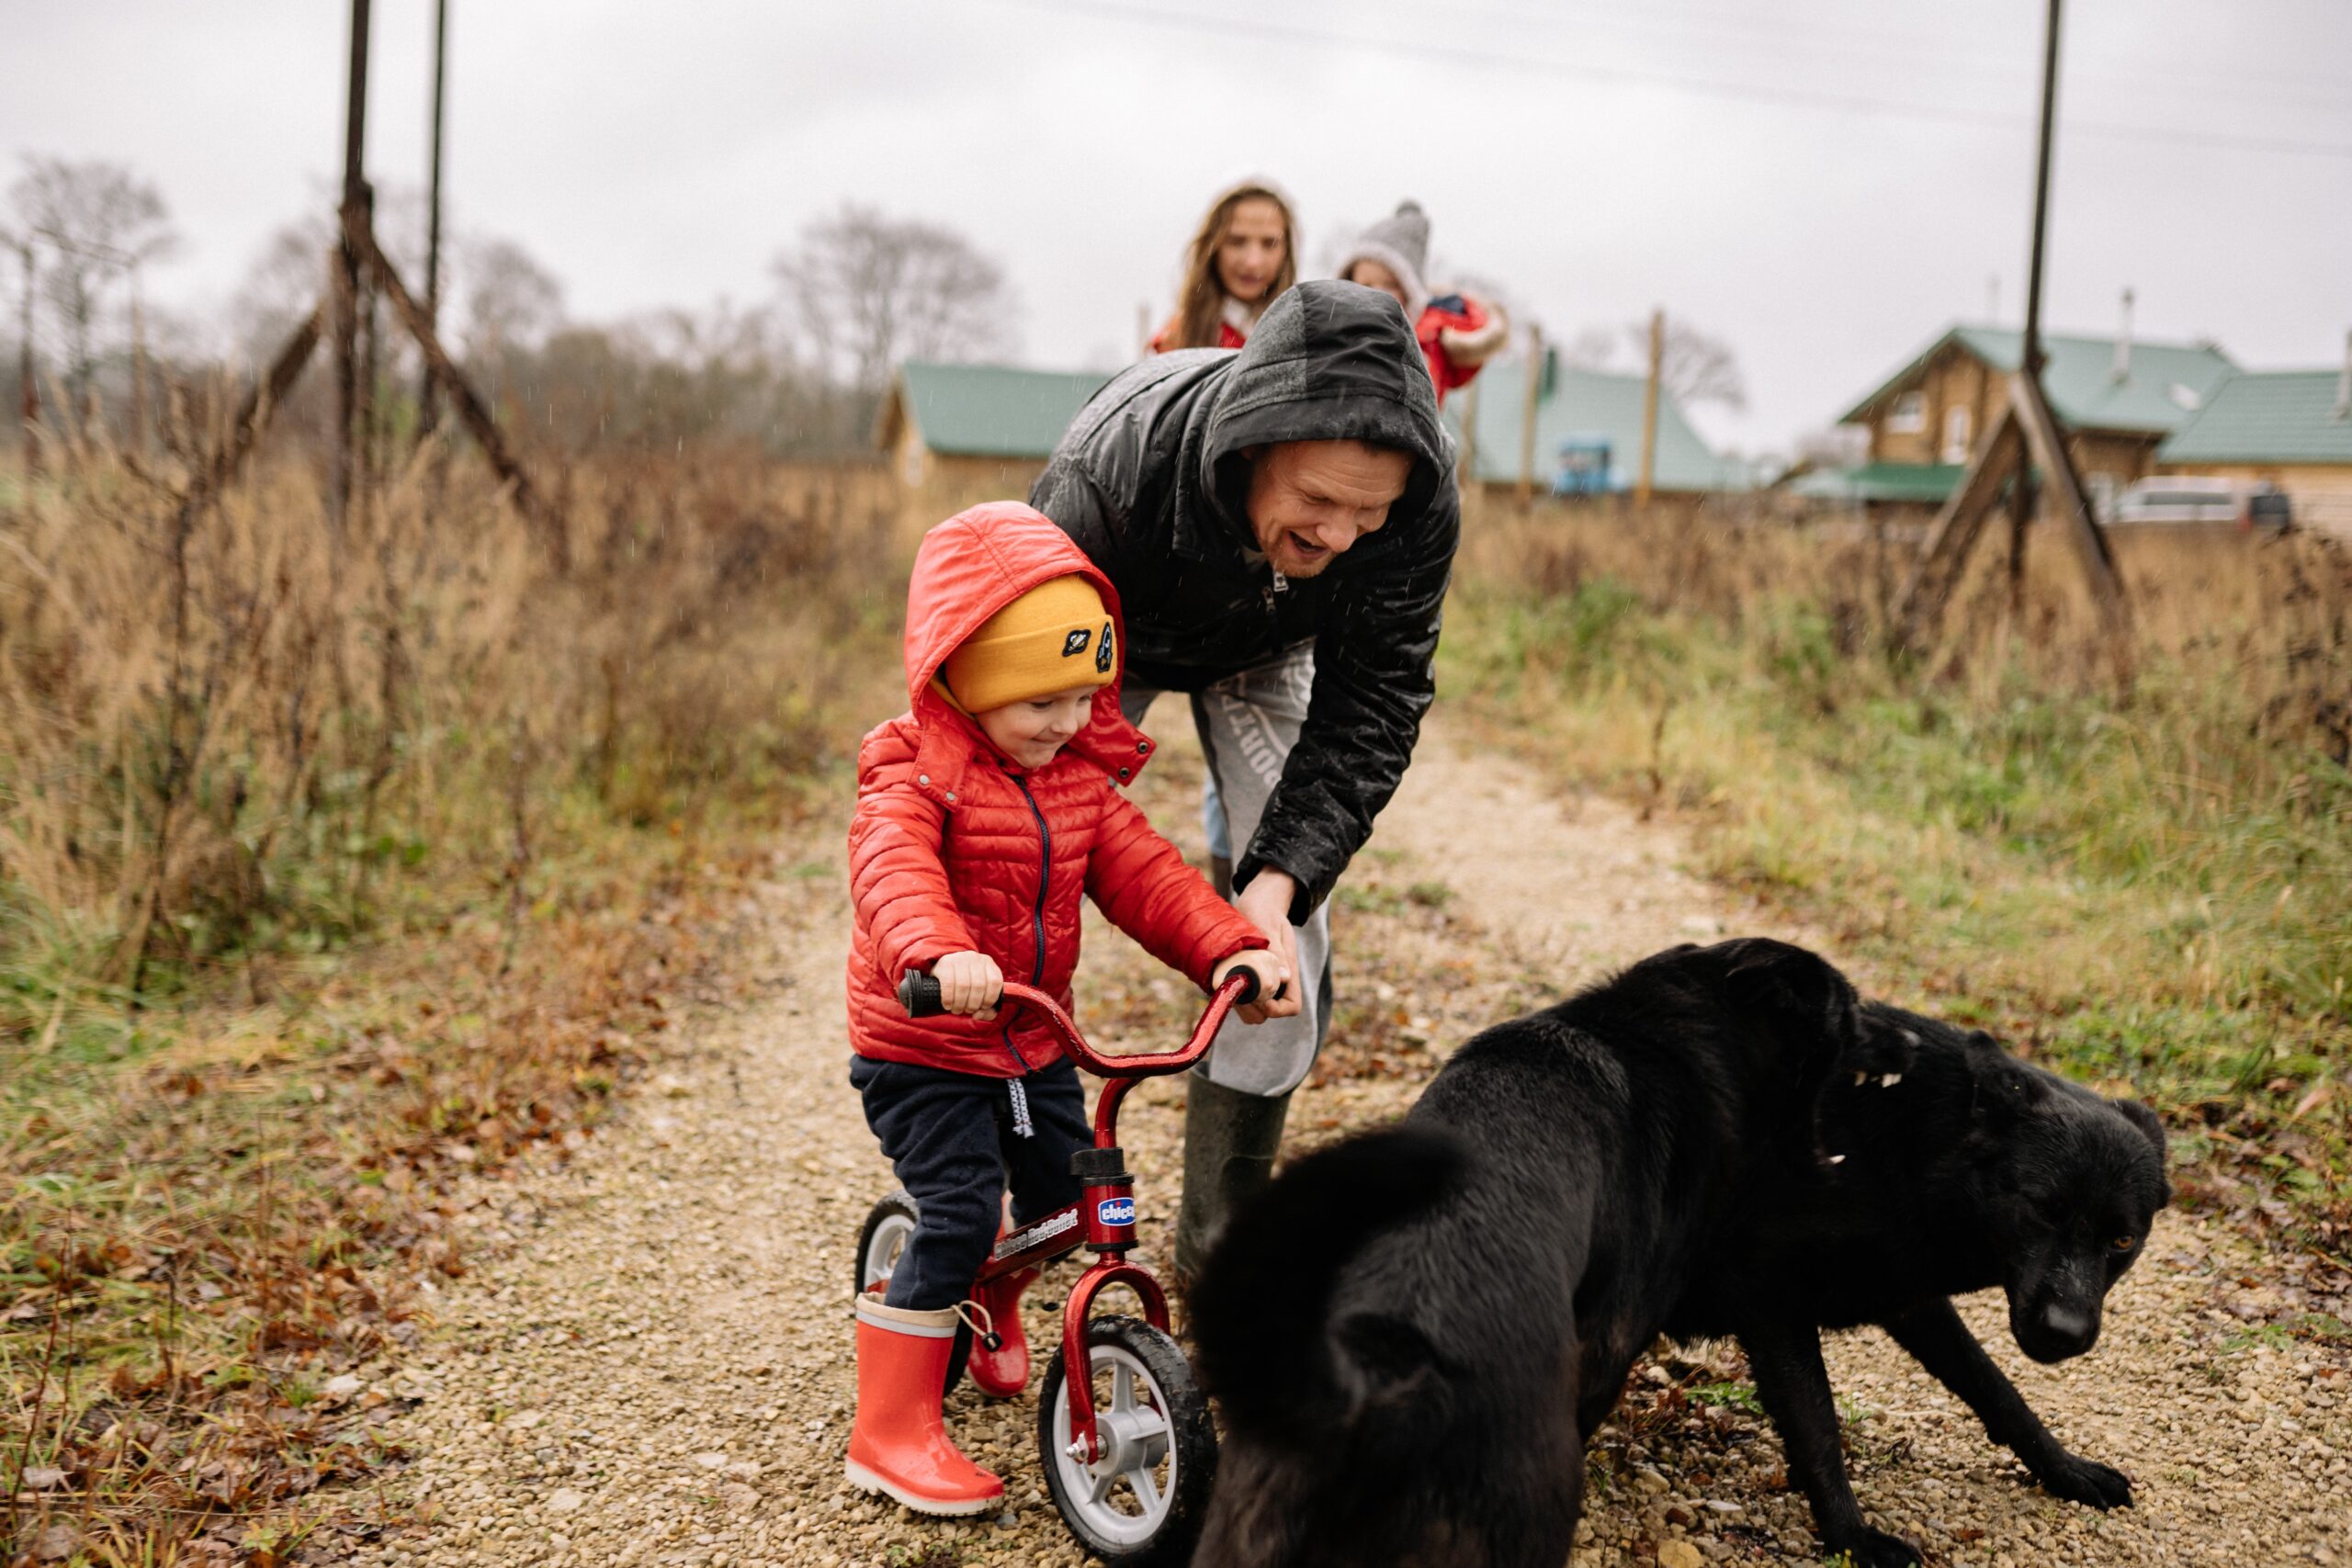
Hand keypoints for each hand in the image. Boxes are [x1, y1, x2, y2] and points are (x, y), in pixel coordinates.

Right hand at [931, 951, 1002, 1020]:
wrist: (944, 969)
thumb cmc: (966, 985)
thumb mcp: (980, 993)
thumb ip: (987, 1009)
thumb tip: (979, 1015)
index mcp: (988, 963)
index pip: (995, 982)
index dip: (990, 999)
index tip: (982, 1007)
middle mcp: (975, 958)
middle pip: (979, 986)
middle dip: (973, 1004)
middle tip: (967, 1011)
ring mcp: (960, 958)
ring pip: (963, 986)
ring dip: (960, 1004)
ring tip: (957, 1010)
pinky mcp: (945, 963)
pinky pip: (948, 984)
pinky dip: (948, 999)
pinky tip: (948, 1005)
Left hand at [1230, 869, 1300, 1022]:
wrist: (1257, 901)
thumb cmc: (1265, 910)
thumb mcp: (1270, 927)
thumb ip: (1276, 951)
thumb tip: (1283, 976)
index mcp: (1288, 971)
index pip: (1292, 1007)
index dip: (1276, 1009)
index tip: (1259, 996)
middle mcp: (1276, 980)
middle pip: (1269, 1013)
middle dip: (1254, 1008)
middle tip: (1238, 989)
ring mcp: (1260, 980)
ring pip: (1253, 1010)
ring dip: (1241, 1004)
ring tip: (1229, 983)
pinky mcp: (1245, 977)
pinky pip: (1240, 999)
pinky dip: (1233, 996)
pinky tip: (1223, 978)